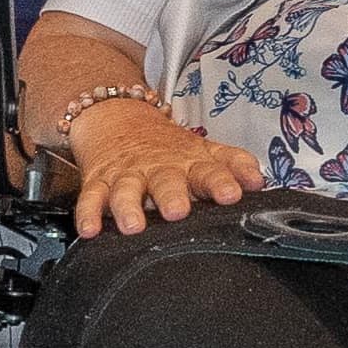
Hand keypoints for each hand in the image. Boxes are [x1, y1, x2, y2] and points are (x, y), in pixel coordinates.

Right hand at [67, 100, 257, 237]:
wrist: (117, 117)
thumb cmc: (168, 146)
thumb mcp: (204, 150)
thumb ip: (234, 164)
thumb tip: (259, 180)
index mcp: (188, 163)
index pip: (209, 171)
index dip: (221, 182)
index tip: (231, 194)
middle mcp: (158, 169)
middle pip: (165, 181)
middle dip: (171, 195)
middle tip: (177, 211)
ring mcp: (127, 176)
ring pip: (126, 191)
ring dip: (128, 207)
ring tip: (133, 225)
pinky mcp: (98, 182)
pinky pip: (90, 199)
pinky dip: (88, 214)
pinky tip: (89, 230)